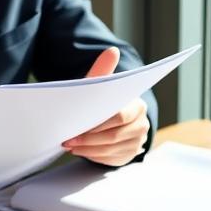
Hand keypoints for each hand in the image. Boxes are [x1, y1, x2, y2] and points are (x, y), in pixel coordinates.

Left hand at [62, 47, 149, 166]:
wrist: (112, 119)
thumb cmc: (103, 101)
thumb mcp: (102, 87)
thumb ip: (104, 71)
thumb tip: (113, 51)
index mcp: (138, 106)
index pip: (119, 116)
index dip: (97, 124)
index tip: (77, 125)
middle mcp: (142, 125)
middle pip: (113, 136)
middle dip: (88, 139)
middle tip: (67, 139)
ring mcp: (137, 143)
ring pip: (110, 150)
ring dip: (87, 149)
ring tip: (70, 145)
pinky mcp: (129, 156)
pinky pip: (109, 159)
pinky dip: (92, 156)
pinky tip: (80, 150)